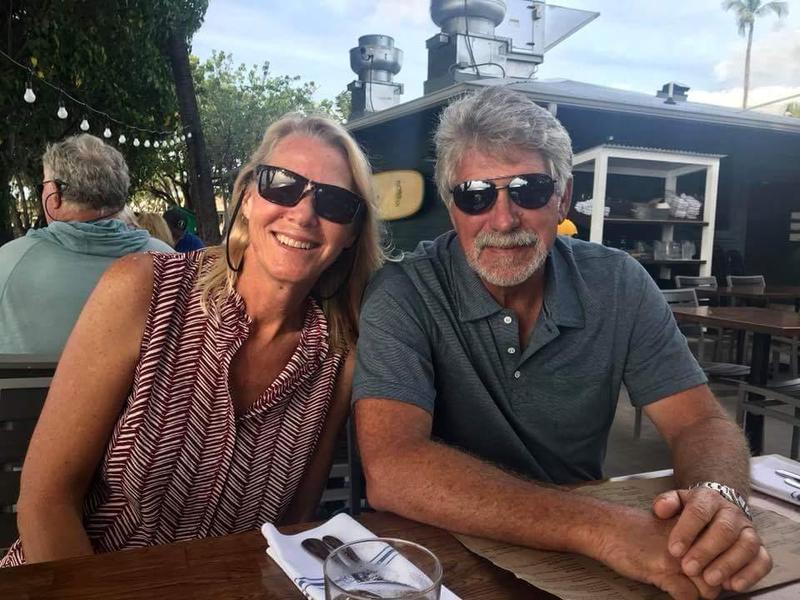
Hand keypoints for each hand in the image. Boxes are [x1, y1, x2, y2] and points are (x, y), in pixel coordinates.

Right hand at [595, 507, 720, 598]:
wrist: (605, 526)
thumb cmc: (629, 528)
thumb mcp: (666, 528)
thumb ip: (688, 541)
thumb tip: (706, 562)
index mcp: (692, 527)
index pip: (723, 552)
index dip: (720, 569)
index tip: (715, 575)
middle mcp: (689, 540)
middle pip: (719, 572)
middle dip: (711, 585)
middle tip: (696, 585)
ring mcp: (677, 556)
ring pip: (708, 588)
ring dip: (698, 594)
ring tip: (684, 590)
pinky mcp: (663, 571)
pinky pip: (687, 597)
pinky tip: (673, 594)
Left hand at [653, 488, 771, 592]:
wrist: (718, 509)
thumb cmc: (694, 511)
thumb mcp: (677, 501)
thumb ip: (666, 502)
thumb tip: (661, 510)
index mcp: (709, 498)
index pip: (699, 511)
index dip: (686, 531)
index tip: (674, 550)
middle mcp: (732, 513)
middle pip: (724, 530)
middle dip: (706, 551)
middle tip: (689, 568)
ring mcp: (749, 530)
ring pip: (746, 545)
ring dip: (728, 565)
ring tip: (709, 580)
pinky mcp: (760, 548)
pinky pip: (763, 561)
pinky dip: (750, 574)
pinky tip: (732, 585)